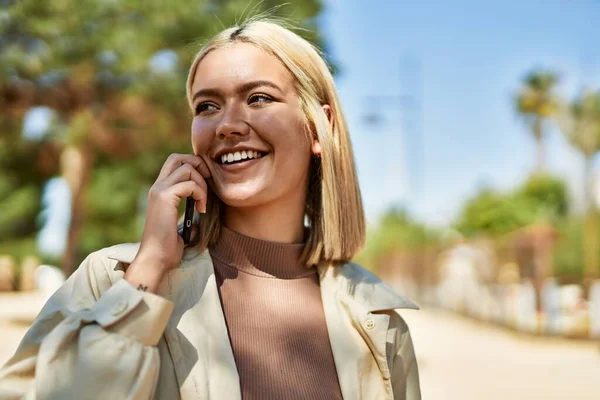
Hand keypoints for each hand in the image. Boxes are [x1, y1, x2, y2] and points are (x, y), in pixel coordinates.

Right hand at [124, 154, 210, 291]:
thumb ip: (190, 208)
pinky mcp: (164, 198)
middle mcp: (157, 187)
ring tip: (203, 203)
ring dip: (202, 184)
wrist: (156, 258)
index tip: (205, 186)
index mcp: (160, 190)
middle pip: (178, 157)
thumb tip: (204, 205)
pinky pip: (190, 184)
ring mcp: (159, 190)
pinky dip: (201, 194)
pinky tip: (201, 209)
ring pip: (187, 168)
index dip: (194, 167)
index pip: (175, 163)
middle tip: (207, 185)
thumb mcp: (182, 223)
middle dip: (198, 165)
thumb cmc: (169, 246)